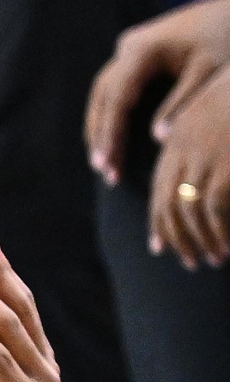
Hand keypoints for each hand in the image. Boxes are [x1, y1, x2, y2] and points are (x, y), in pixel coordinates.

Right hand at [85, 0, 229, 181]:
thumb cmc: (228, 36)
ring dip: (101, 126)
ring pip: (103, 93)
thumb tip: (157, 139)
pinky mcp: (138, 52)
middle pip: (102, 98)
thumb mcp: (209, 71)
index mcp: (142, 50)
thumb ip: (181, 103)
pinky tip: (115, 135)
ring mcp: (130, 47)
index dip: (110, 134)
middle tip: (104, 171)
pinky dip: (112, 113)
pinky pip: (115, 87)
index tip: (108, 164)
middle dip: (101, 135)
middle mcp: (128, 47)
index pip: (117, 100)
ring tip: (104, 161)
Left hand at [148, 68, 229, 265]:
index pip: (160, 185)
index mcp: (180, 134)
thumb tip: (196, 185)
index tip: (161, 246)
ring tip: (209, 260)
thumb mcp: (221, 121)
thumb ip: (205, 148)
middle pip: (167, 202)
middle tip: (188, 260)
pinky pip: (214, 210)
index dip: (159, 219)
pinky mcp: (225, 166)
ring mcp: (204, 154)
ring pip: (189, 211)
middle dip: (176, 237)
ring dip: (198, 240)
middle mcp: (183, 145)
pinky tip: (226, 248)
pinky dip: (219, 233)